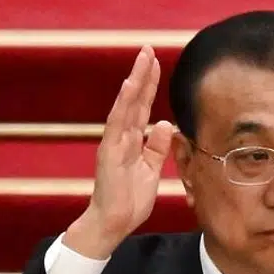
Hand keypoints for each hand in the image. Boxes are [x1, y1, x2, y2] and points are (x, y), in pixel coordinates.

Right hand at [63, 47, 174, 259]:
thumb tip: (163, 123)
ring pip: (125, 106)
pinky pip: (117, 123)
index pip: (141, 108)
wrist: (113, 224)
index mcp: (131, 142)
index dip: (149, 86)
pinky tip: (131, 85)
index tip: (156, 64)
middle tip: (148, 49)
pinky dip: (124, 103)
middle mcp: (121, 138)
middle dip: (142, 75)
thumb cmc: (129, 202)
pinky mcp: (109, 152)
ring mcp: (114, 143)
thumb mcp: (151, 171)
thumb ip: (156, 148)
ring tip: (143, 58)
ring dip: (134, 81)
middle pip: (134, 101)